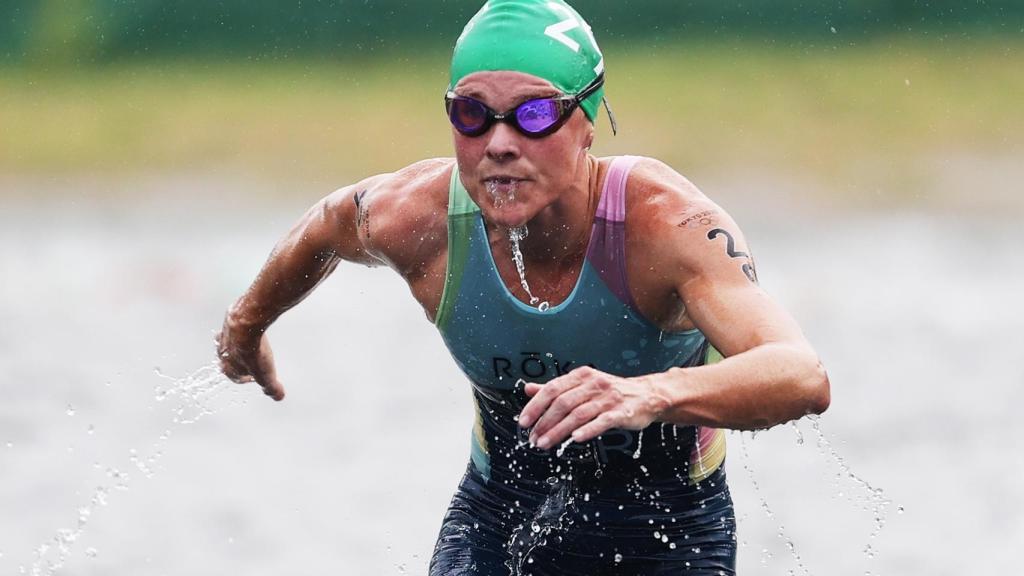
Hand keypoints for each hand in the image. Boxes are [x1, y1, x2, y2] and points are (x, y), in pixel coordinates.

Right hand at [215, 316, 285, 400]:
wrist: (245, 326)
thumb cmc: (253, 352)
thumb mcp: (266, 374)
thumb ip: (271, 387)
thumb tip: (279, 396)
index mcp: (228, 368)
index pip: (235, 377)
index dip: (245, 378)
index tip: (253, 377)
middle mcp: (222, 353)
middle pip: (229, 360)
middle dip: (238, 361)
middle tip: (249, 360)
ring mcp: (224, 337)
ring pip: (229, 343)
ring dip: (238, 345)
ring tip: (250, 343)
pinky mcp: (229, 322)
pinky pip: (234, 328)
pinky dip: (241, 330)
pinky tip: (252, 327)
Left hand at [516, 366, 666, 449]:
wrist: (647, 395)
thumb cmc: (611, 392)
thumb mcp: (582, 385)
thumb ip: (556, 388)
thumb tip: (528, 390)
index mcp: (581, 376)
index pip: (552, 389)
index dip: (535, 406)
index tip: (524, 422)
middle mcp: (594, 384)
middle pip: (563, 403)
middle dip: (544, 423)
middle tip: (533, 439)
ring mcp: (608, 398)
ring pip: (578, 415)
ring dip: (558, 431)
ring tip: (545, 444)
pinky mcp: (621, 412)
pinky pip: (602, 421)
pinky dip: (587, 430)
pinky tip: (574, 439)